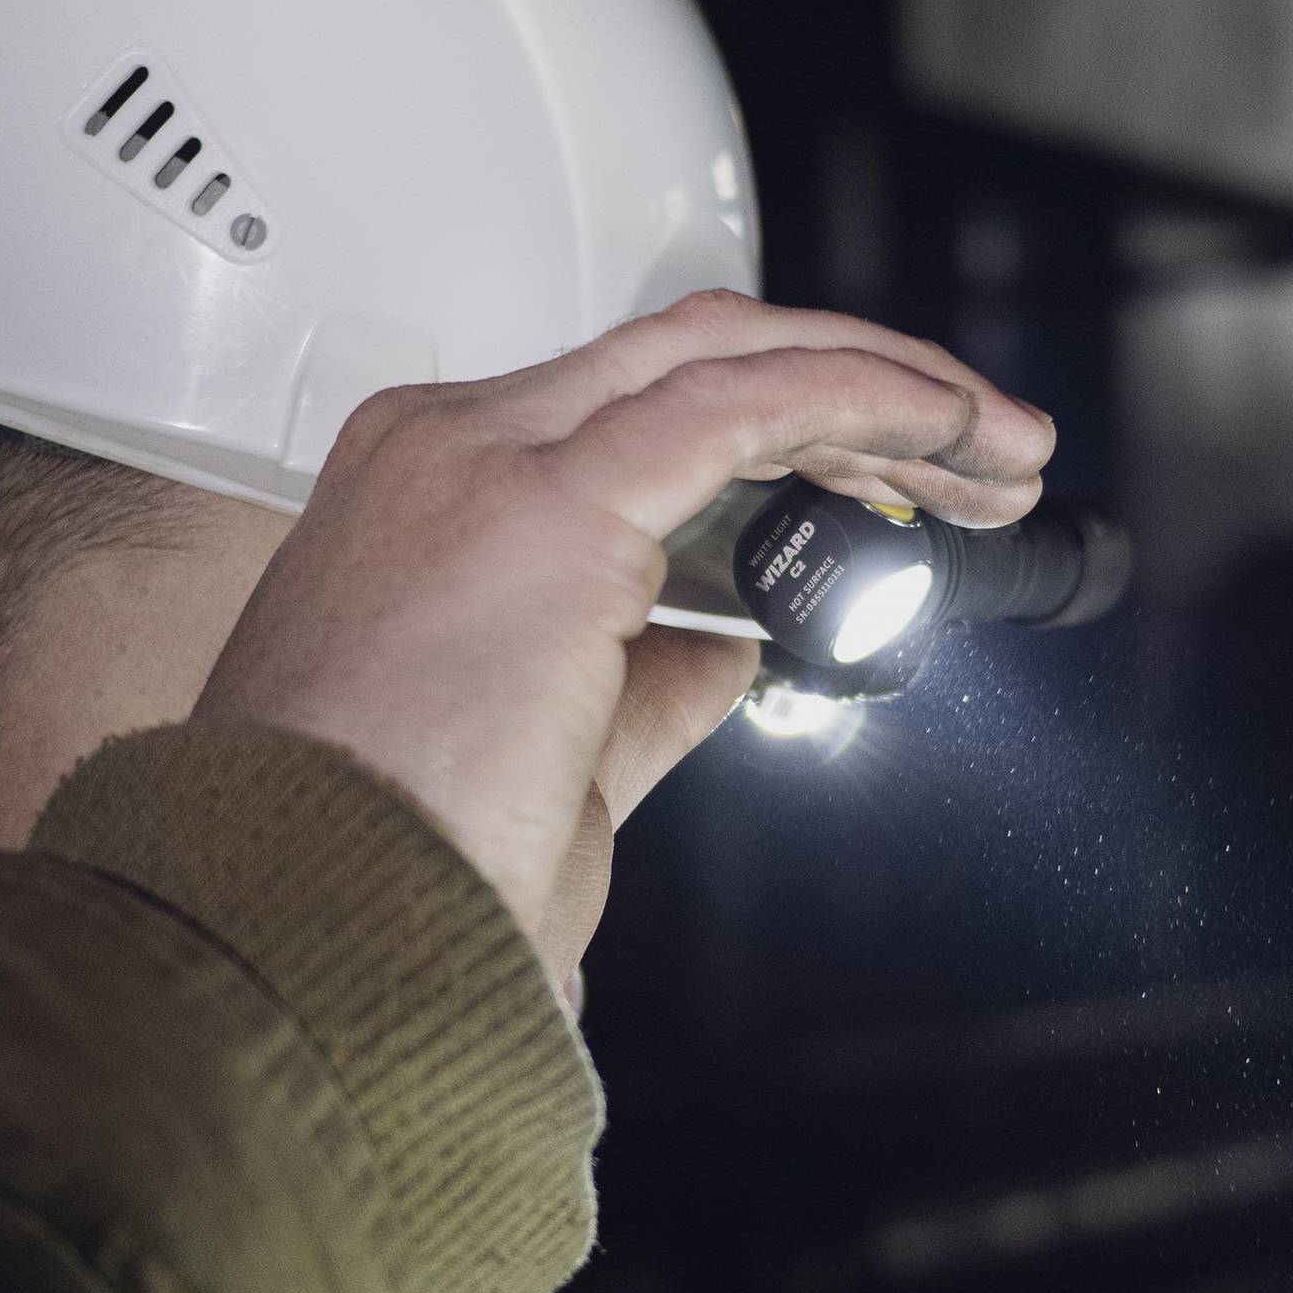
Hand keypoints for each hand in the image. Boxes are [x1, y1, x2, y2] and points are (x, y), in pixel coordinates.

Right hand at [194, 291, 1054, 962]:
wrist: (290, 939)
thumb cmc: (374, 880)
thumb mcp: (544, 757)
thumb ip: (641, 683)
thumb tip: (733, 649)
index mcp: (424, 498)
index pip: (634, 408)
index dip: (786, 427)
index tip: (892, 486)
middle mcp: (443, 449)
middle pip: (691, 358)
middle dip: (860, 394)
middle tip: (984, 455)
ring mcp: (484, 459)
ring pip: (726, 353)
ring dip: (887, 392)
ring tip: (1002, 451)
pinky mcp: (549, 504)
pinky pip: (745, 400)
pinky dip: (865, 398)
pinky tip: (948, 430)